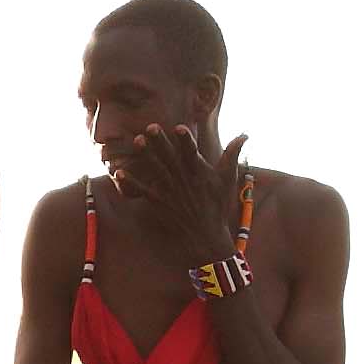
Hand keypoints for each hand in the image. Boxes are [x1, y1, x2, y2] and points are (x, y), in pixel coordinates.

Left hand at [105, 123, 241, 269]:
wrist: (206, 236)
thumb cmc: (218, 206)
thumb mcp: (227, 179)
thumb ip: (233, 155)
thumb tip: (244, 134)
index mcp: (199, 173)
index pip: (192, 153)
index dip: (185, 140)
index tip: (179, 127)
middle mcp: (184, 180)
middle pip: (171, 158)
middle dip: (161, 142)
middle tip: (151, 127)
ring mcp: (170, 191)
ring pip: (156, 169)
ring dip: (146, 155)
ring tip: (137, 140)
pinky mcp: (159, 202)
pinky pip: (143, 190)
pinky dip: (131, 182)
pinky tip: (119, 172)